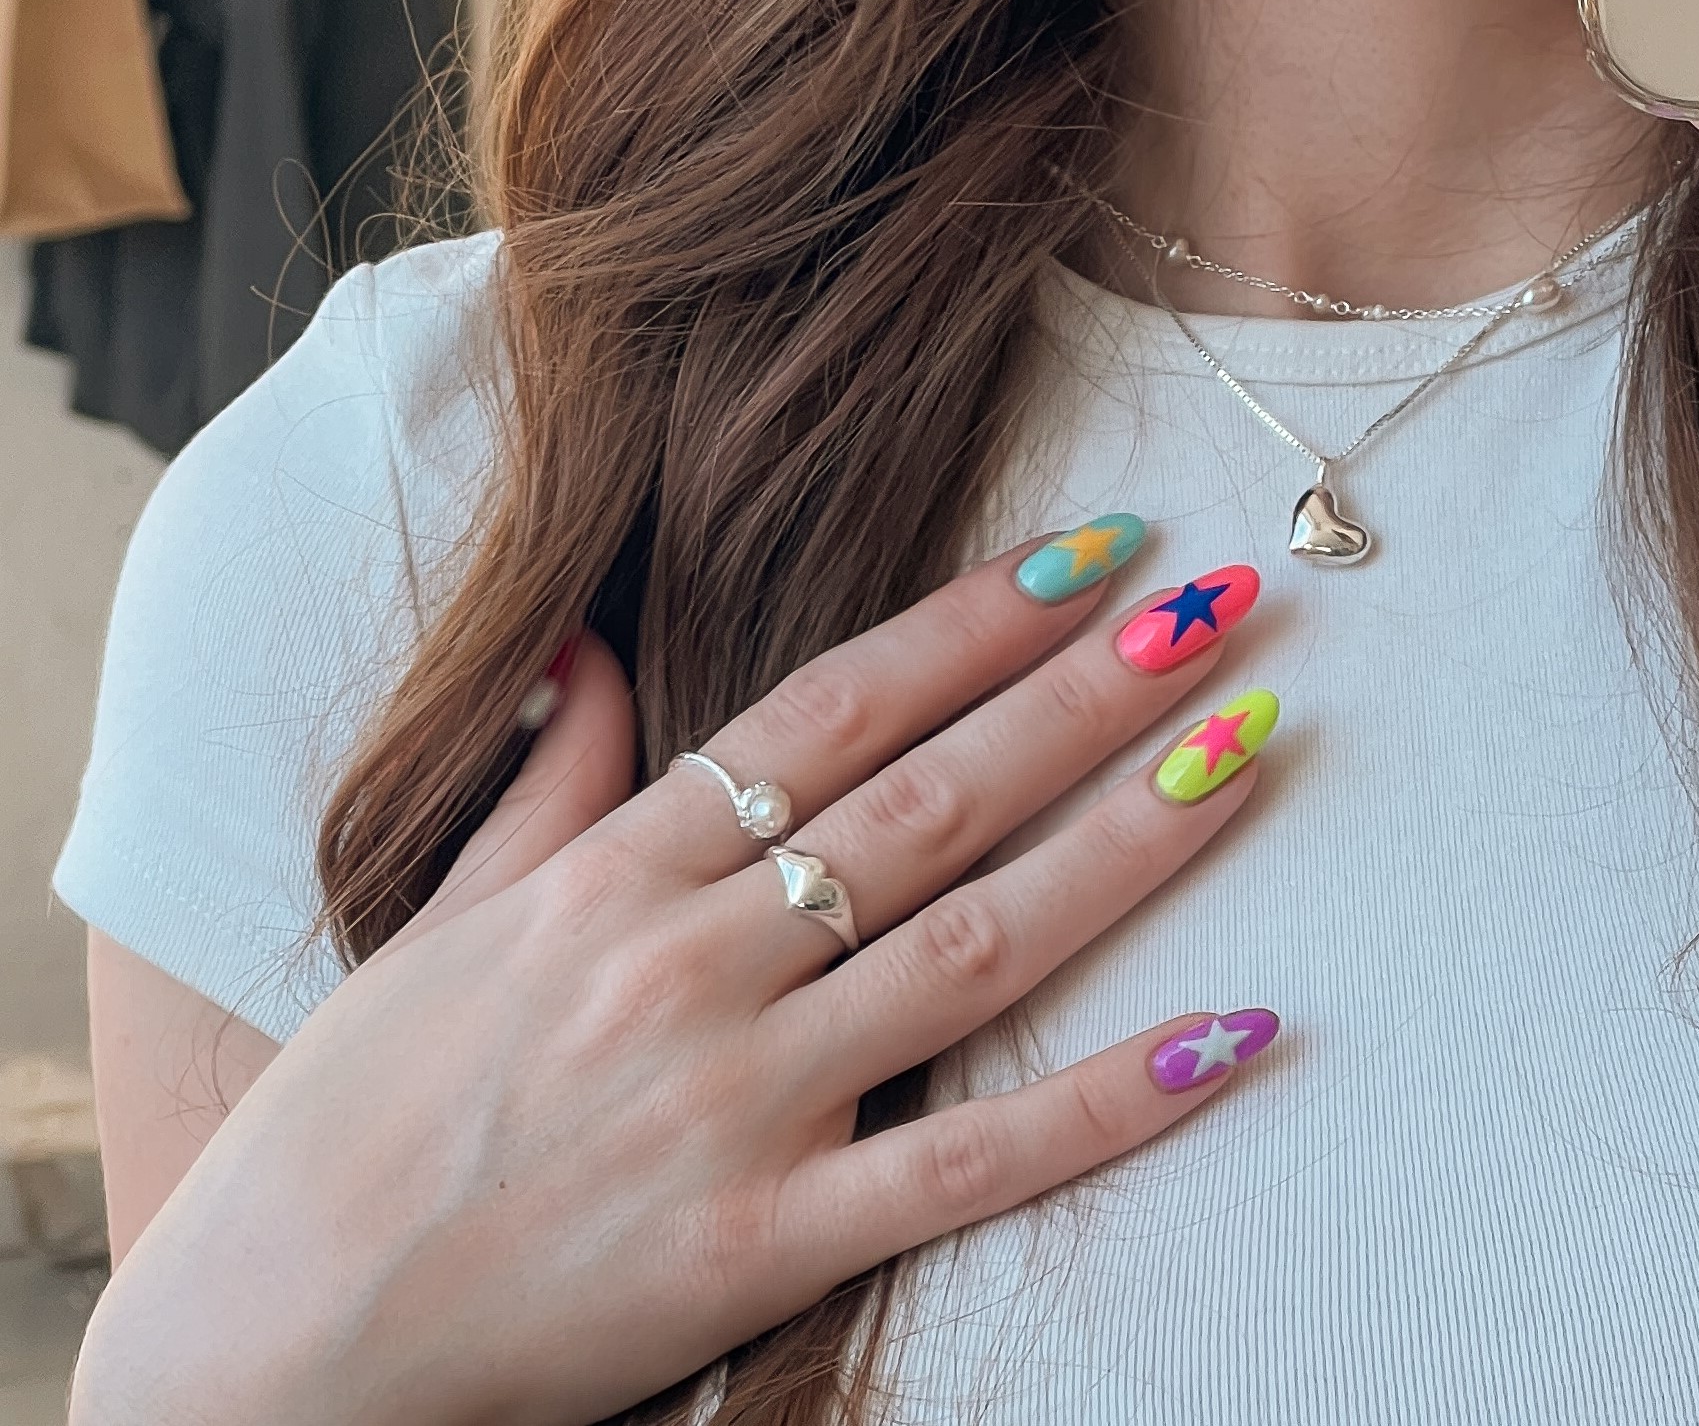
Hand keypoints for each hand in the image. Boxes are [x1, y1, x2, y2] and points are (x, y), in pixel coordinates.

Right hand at [72, 534, 1280, 1425]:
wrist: (260, 1363)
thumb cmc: (349, 1126)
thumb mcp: (439, 919)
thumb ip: (548, 780)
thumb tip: (594, 644)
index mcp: (611, 873)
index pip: (831, 709)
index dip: (974, 620)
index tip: (1094, 545)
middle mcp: (688, 964)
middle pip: (930, 797)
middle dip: (1087, 690)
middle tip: (1219, 601)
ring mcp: (736, 1105)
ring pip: (975, 941)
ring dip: (1127, 839)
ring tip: (1247, 748)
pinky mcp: (764, 1250)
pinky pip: (967, 1165)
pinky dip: (1107, 1102)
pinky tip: (1230, 1034)